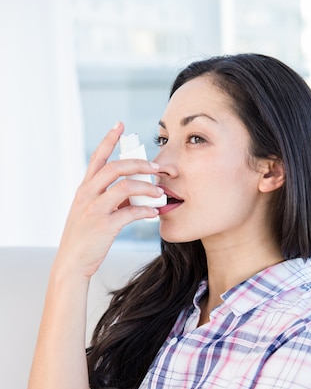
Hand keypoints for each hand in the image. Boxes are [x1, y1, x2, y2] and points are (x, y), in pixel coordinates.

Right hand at [55, 121, 162, 278]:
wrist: (72, 263)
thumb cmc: (85, 239)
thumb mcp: (91, 213)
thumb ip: (108, 200)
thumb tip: (133, 194)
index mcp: (84, 189)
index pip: (97, 158)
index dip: (109, 140)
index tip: (120, 125)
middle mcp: (87, 195)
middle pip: (115, 167)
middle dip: (139, 163)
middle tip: (157, 166)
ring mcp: (95, 209)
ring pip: (125, 187)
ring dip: (147, 188)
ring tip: (161, 193)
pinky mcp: (104, 226)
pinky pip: (131, 212)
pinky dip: (146, 211)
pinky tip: (155, 213)